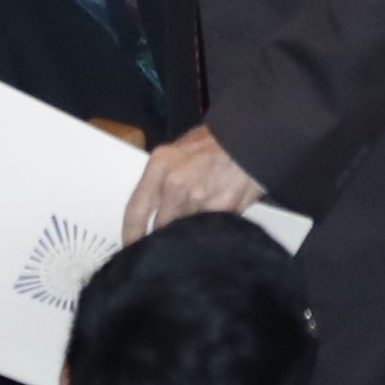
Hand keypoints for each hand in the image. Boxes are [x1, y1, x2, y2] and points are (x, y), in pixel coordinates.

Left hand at [122, 126, 264, 243]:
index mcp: (160, 164)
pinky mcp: (220, 211)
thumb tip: (155, 201)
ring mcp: (197, 199)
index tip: (130, 246)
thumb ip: (164, 175)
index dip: (130, 234)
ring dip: (191, 231)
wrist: (253, 137)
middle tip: (170, 238)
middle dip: (165, 234)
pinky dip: (211, 229)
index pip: (135, 209)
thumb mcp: (181, 149)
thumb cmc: (220, 140)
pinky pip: (209, 229)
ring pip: (185, 230)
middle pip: (159, 226)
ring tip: (203, 217)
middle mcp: (174, 182)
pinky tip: (218, 220)